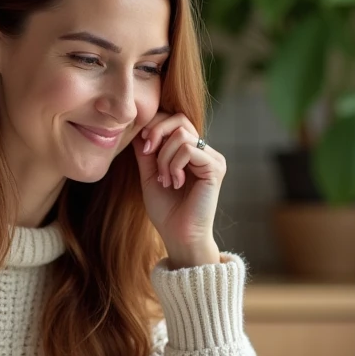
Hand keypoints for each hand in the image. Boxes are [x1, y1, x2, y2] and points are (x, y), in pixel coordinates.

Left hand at [133, 112, 224, 268]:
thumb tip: (139, 126)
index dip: (154, 127)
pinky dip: (174, 165)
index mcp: (191, 150)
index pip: (174, 119)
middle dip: (157, 134)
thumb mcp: (150, 173)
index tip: (144, 149)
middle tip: (149, 155)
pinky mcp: (215, 167)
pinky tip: (175, 182)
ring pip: (181, 134)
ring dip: (164, 157)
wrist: (179, 236)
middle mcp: (205, 151)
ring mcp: (212, 158)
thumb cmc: (166, 210)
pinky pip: (188, 149)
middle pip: (179, 118)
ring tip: (165, 179)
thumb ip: (147, 150)